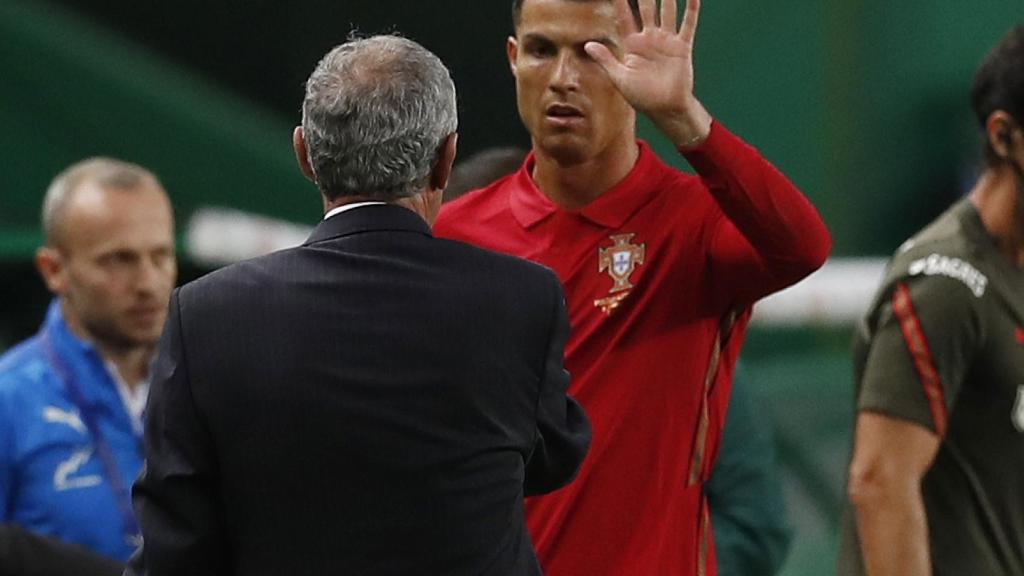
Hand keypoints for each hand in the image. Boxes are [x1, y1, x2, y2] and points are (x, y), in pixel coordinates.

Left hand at [584, 0, 711, 147]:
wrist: (665, 109)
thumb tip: (587, 44)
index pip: (624, 17)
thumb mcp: (619, 78)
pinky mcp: (682, 47)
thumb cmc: (642, 97)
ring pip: (667, 12)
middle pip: (646, 8)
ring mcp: (667, 41)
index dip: (620, 1)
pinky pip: (687, 25)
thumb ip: (606, 59)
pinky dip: (691, 10)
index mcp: (632, 45)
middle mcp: (650, 39)